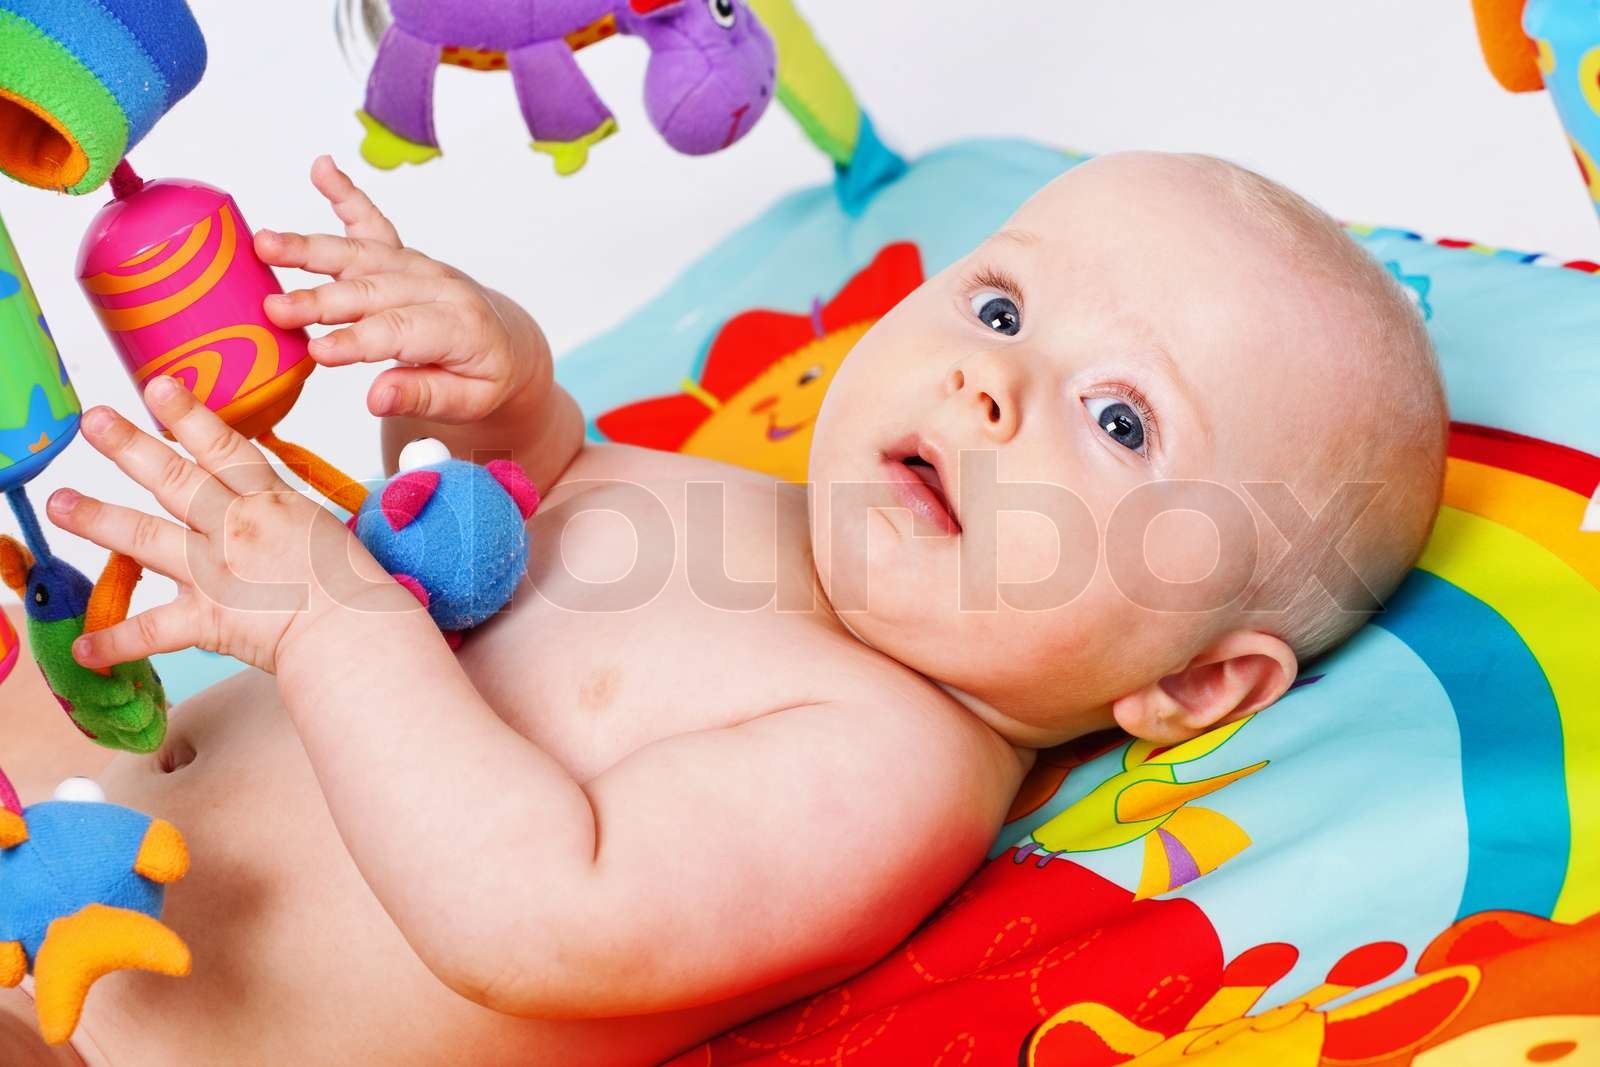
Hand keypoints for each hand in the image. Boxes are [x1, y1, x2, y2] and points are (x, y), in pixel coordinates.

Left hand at [48, 379, 413, 674]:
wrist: (355, 632)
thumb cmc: (358, 587)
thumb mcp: (326, 532)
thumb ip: (287, 520)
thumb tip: (274, 515)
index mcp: (271, 503)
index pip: (225, 448)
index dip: (189, 415)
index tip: (157, 386)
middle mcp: (237, 528)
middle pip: (175, 480)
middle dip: (129, 447)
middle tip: (92, 421)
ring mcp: (218, 572)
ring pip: (147, 538)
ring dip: (98, 519)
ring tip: (59, 503)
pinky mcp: (210, 619)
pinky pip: (152, 630)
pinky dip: (116, 641)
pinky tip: (83, 648)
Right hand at [256, 155, 547, 423]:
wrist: (507, 345)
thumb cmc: (485, 378)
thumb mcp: (471, 402)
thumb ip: (425, 397)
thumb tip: (377, 398)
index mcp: (461, 326)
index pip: (401, 330)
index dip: (357, 340)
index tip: (317, 352)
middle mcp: (437, 287)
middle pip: (372, 290)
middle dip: (321, 300)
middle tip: (274, 309)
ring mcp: (417, 266)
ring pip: (360, 255)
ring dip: (311, 249)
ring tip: (265, 244)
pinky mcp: (401, 255)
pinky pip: (371, 221)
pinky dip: (346, 194)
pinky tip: (322, 168)